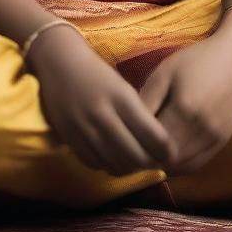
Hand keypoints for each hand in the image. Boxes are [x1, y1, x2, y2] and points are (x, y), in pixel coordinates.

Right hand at [26, 23, 176, 175]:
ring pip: (116, 165)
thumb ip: (140, 116)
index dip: (167, 151)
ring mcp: (85, 129)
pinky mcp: (70, 139)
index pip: (154, 136)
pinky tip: (113, 158)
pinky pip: (96, 165)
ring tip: (135, 161)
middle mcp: (104, 115)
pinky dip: (108, 166)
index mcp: (122, 98)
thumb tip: (161, 146)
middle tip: (155, 162)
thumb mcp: (123, 88)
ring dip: (130, 168)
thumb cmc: (97, 74)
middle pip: (137, 157)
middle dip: (150, 164)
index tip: (171, 154)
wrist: (59, 63)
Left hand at [138, 35, 231, 174]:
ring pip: (181, 165)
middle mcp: (203, 129)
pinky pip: (197, 164)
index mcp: (185, 108)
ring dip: (163, 162)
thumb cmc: (195, 60)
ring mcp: (215, 138)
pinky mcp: (223, 142)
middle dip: (148, 156)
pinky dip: (180, 163)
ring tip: (148, 149)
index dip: (136, 144)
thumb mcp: (164, 72)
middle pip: (167, 158)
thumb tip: (129, 125)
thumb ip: (147, 100)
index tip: (125, 138)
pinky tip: (168, 153)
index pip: (153, 142)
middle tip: (133, 146)